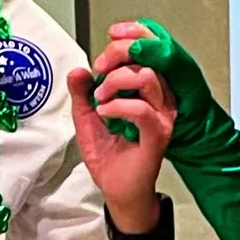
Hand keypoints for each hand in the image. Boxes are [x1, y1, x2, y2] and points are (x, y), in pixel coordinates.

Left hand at [68, 47, 173, 231]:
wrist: (117, 189)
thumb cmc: (109, 157)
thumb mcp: (86, 118)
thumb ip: (82, 93)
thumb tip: (78, 70)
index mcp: (146, 92)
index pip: (141, 55)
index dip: (119, 49)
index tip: (98, 64)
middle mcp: (159, 100)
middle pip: (145, 60)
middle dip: (115, 63)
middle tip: (96, 83)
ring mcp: (161, 116)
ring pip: (146, 77)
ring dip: (116, 83)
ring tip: (100, 100)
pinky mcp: (158, 134)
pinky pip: (142, 109)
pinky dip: (119, 106)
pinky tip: (105, 113)